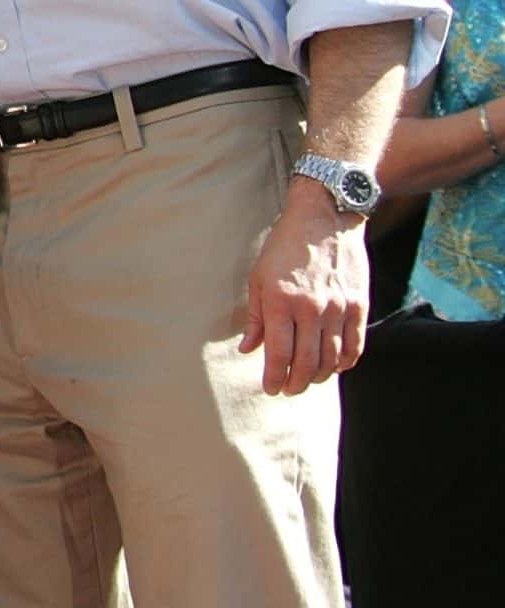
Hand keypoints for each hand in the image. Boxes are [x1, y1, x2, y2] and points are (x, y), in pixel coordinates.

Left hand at [238, 180, 368, 394]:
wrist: (324, 218)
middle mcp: (311, 309)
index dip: (273, 377)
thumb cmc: (284, 247)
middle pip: (307, 362)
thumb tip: (248, 350)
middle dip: (295, 382)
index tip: (269, 389)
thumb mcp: (258, 277)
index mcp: (281, 302)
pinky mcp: (359, 305)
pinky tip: (335, 368)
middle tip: (288, 389)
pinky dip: (345, 363)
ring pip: (332, 359)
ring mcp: (338, 308)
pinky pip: (355, 345)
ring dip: (319, 376)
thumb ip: (256, 317)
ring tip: (308, 380)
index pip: (278, 353)